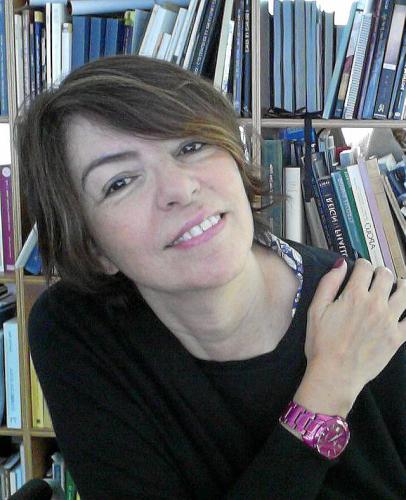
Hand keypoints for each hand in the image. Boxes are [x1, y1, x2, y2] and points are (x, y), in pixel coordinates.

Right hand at [294, 258, 405, 417]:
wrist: (335, 374)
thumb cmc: (321, 343)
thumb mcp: (315, 310)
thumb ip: (328, 283)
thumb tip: (340, 264)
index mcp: (354, 295)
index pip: (365, 267)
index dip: (361, 264)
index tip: (359, 268)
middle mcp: (375, 304)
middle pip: (386, 276)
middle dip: (380, 273)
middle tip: (375, 278)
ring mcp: (389, 321)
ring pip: (405, 292)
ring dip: (400, 285)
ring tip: (396, 287)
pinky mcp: (397, 337)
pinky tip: (403, 309)